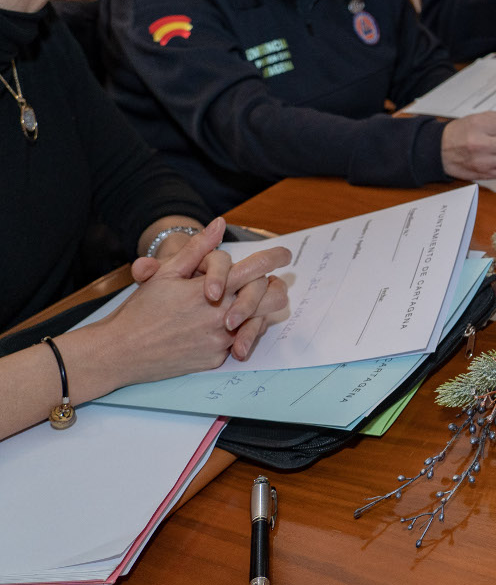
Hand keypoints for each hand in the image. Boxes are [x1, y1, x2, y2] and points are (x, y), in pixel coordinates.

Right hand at [95, 222, 290, 384]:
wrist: (120, 351)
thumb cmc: (141, 310)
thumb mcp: (166, 274)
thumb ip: (198, 249)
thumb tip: (220, 224)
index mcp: (212, 291)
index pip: (256, 270)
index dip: (275, 257)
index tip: (284, 253)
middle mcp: (222, 316)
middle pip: (271, 299)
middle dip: (274, 288)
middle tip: (270, 282)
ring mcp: (221, 341)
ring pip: (257, 323)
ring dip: (254, 312)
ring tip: (241, 304)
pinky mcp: (216, 360)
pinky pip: (237, 344)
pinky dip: (233, 334)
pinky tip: (216, 328)